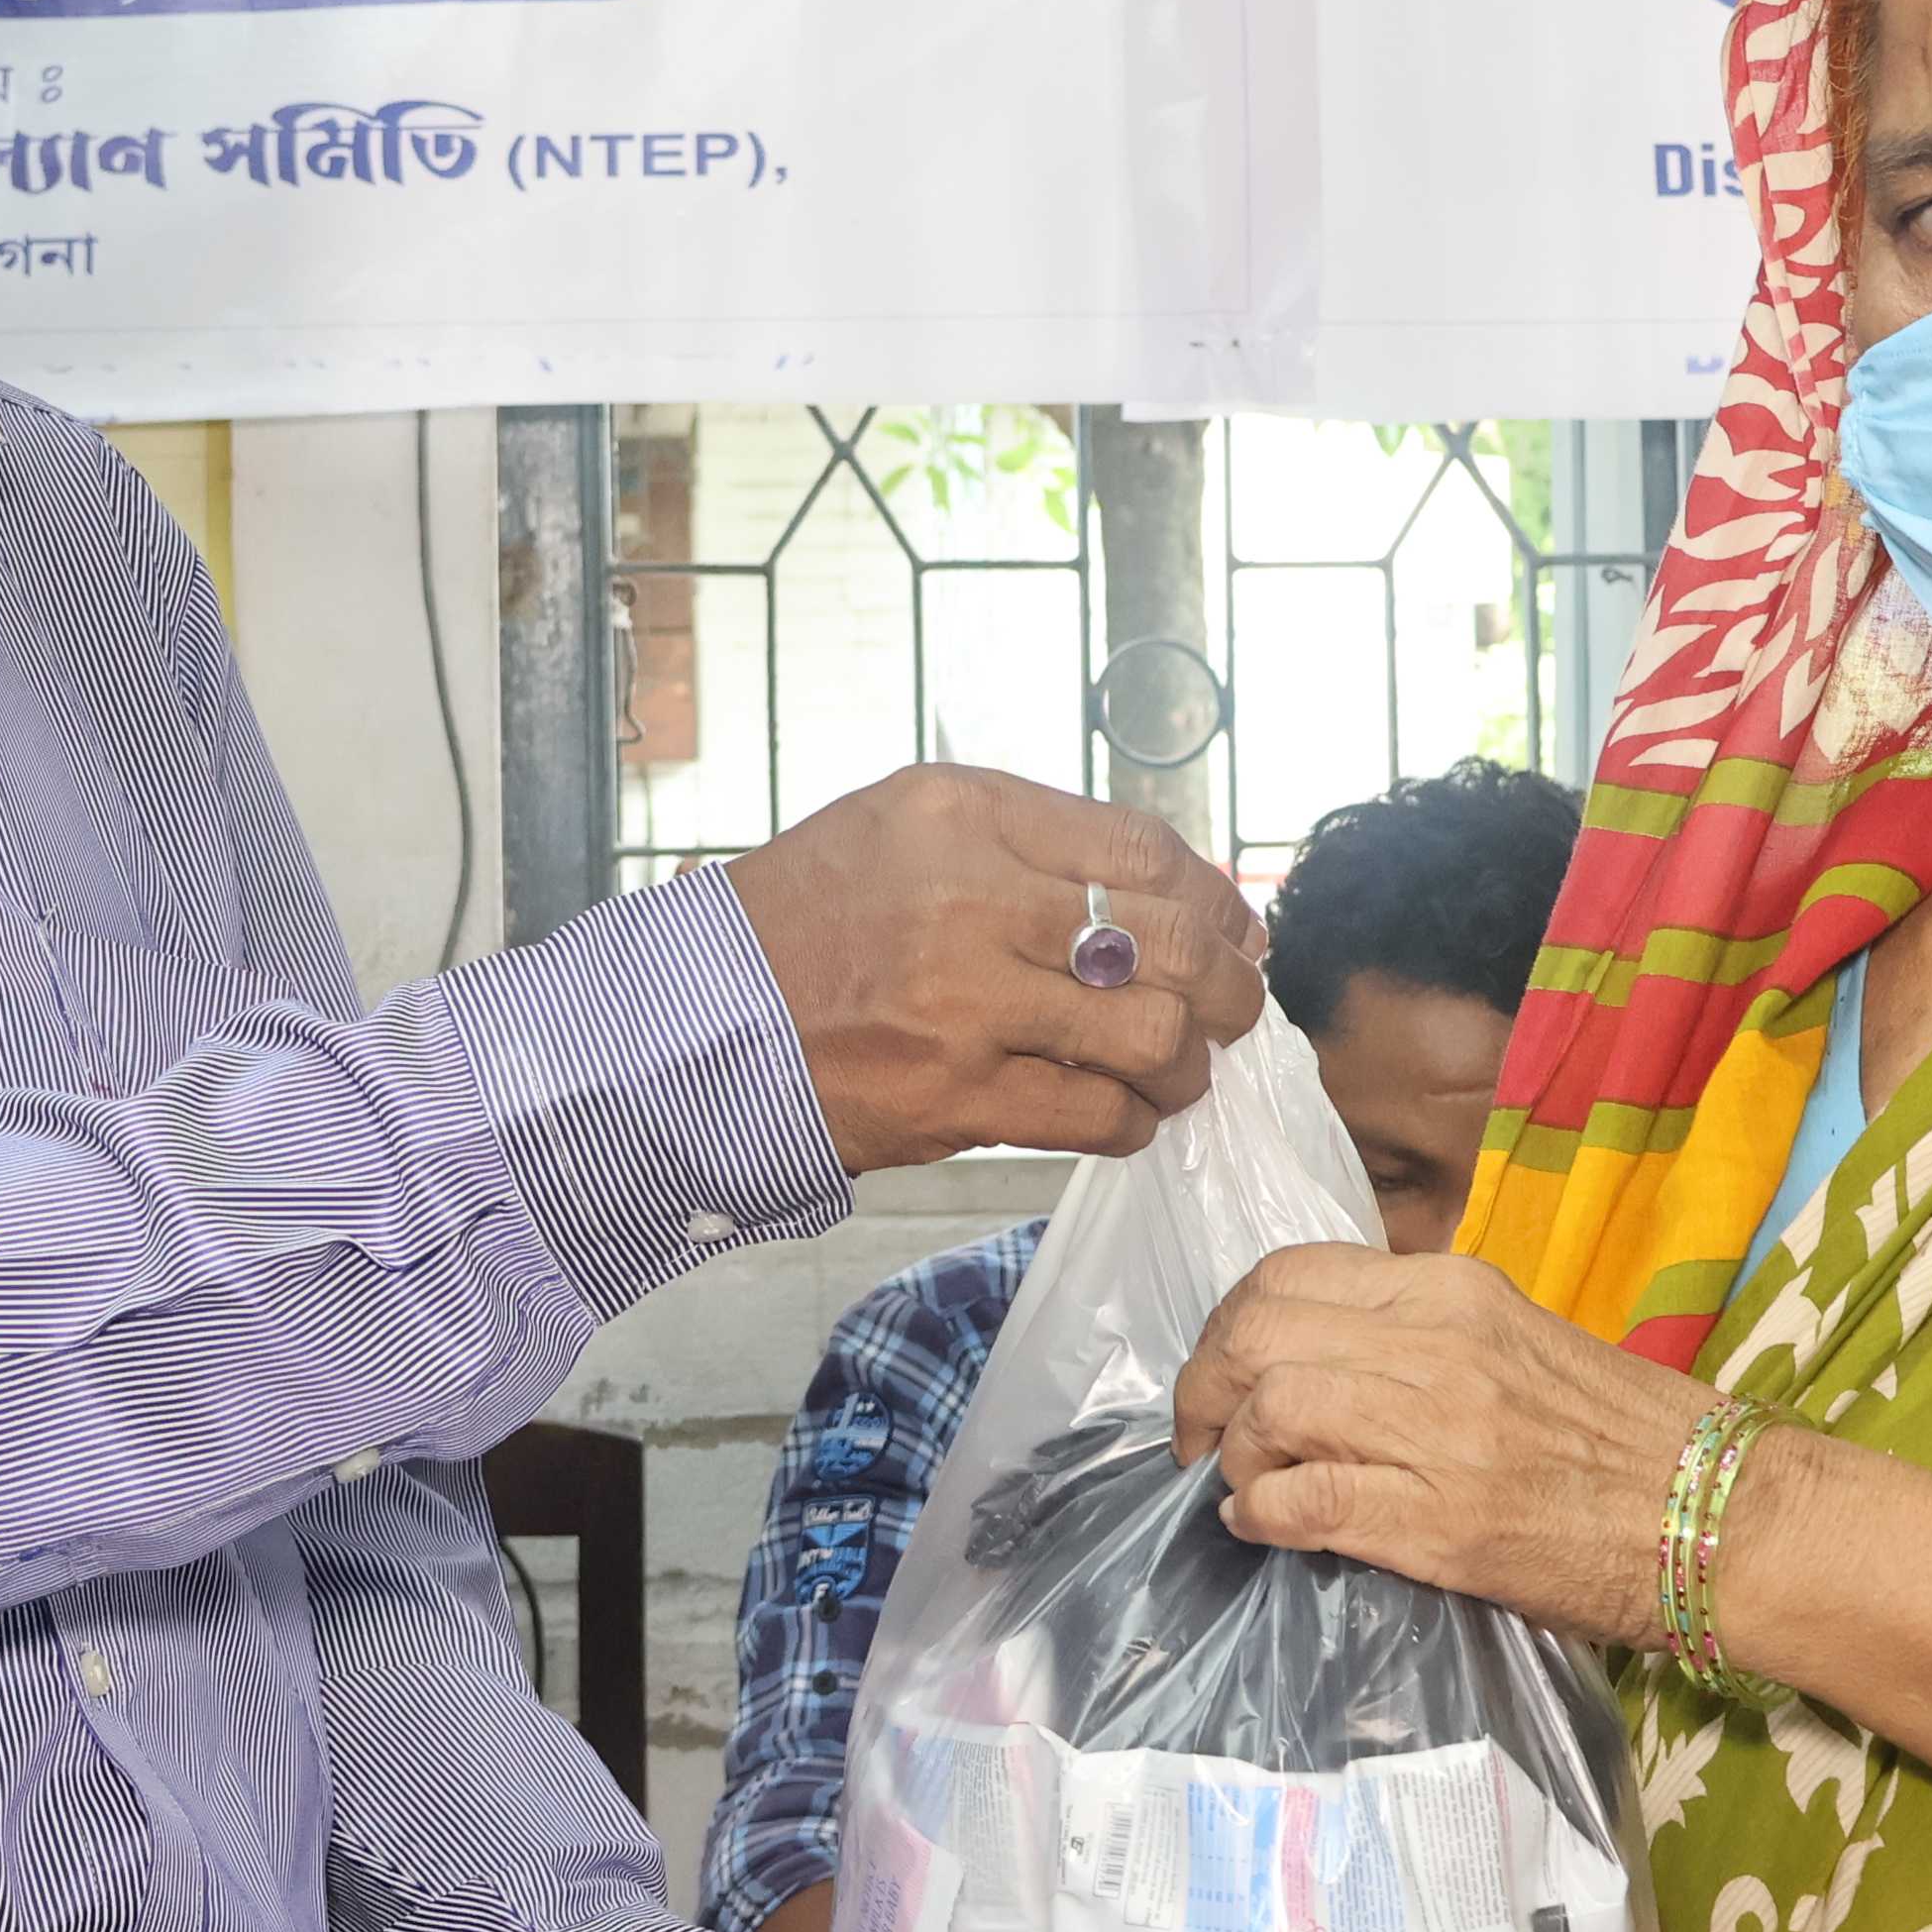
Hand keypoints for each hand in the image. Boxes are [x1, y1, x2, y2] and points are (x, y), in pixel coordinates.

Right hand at [725, 767, 1261, 1172]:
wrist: (696, 1020)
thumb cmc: (810, 918)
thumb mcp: (907, 825)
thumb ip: (1031, 842)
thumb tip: (1174, 890)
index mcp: (963, 814)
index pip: (1143, 848)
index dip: (1215, 896)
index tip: (1236, 927)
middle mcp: (971, 898)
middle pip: (1169, 940)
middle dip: (1230, 983)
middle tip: (1236, 1006)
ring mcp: (965, 1004)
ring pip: (1149, 1034)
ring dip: (1188, 1061)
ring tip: (1181, 1067)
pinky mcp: (955, 1099)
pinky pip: (1096, 1115)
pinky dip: (1133, 1118)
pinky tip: (1125, 1109)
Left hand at [1174, 1243, 1720, 1647]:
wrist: (1727, 1516)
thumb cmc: (1632, 1438)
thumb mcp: (1517, 1345)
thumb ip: (1421, 1340)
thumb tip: (1320, 1366)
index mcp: (1455, 1290)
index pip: (1287, 1272)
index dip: (1228, 1325)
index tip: (1221, 1373)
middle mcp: (1439, 1343)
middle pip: (1257, 1330)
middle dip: (1203, 1385)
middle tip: (1202, 1437)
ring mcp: (1440, 1431)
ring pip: (1270, 1405)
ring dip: (1233, 1453)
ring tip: (1247, 1487)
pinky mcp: (1442, 1524)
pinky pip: (1306, 1500)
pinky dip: (1260, 1514)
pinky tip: (1263, 1528)